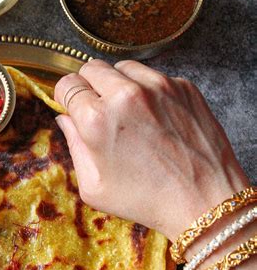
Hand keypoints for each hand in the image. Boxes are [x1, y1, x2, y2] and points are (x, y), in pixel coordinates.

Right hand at [54, 59, 248, 240]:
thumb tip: (66, 118)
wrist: (203, 201)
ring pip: (122, 67)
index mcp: (96, 118)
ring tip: (127, 112)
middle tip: (98, 109)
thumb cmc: (147, 200)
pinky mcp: (182, 86)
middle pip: (92, 68)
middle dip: (89, 86)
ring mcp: (157, 86)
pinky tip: (153, 117)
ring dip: (118, 83)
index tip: (73, 106)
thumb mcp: (94, 186)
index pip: (67, 84)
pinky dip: (147, 90)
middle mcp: (125, 94)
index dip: (67, 97)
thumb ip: (74, 146)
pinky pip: (153, 76)